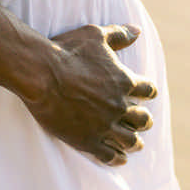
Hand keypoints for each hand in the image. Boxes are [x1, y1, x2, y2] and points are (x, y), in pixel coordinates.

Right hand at [22, 24, 155, 165]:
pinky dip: (117, 157)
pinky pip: (109, 155)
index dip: (147, 92)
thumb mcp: (95, 35)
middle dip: (143, 120)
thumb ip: (119, 34)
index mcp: (124, 81)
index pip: (148, 91)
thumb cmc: (67, 50)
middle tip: (141, 121)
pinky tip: (119, 158)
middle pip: (142, 119)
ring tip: (135, 144)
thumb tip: (138, 31)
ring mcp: (104, 125)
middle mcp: (119, 106)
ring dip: (134, 142)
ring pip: (130, 140)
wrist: (41, 73)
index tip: (145, 94)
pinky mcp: (88, 140)